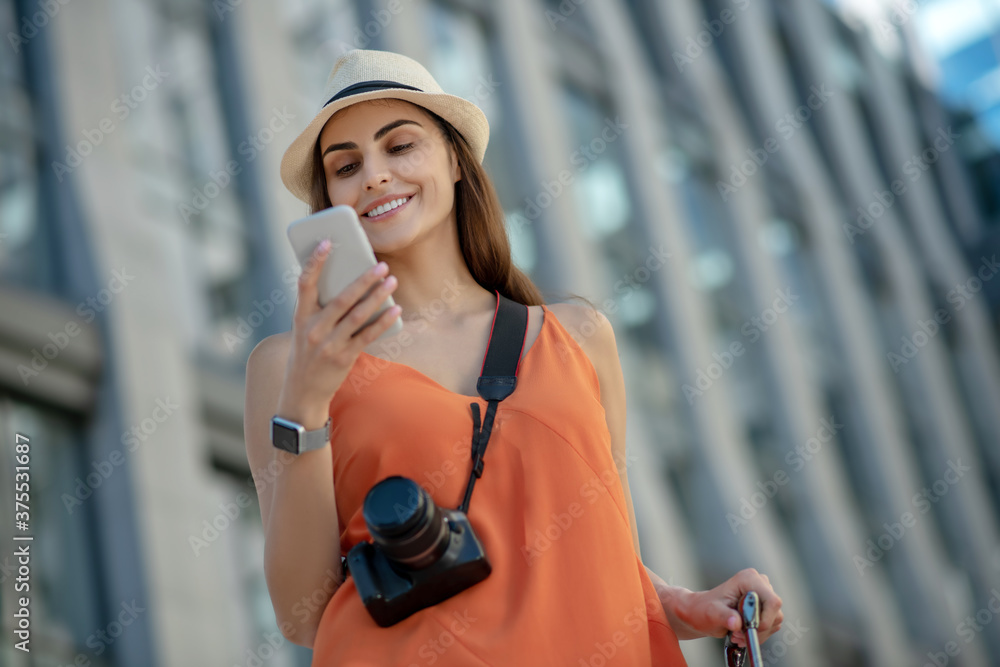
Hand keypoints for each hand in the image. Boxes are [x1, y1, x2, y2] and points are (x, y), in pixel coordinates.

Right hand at [276, 240, 400, 425]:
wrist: (302, 392)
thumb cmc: (306, 354)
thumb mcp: (303, 330)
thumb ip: (320, 310)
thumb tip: (349, 283)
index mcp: (300, 318)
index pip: (304, 283)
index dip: (315, 261)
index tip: (327, 242)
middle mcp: (313, 330)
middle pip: (341, 298)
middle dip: (363, 280)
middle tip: (381, 264)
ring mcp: (328, 345)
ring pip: (357, 315)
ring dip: (377, 297)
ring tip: (392, 281)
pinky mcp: (344, 358)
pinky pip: (367, 336)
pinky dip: (383, 321)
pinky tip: (395, 309)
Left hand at [665, 568, 782, 646]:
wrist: (701, 612)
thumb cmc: (704, 609)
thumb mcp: (711, 613)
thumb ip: (724, 616)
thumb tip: (736, 623)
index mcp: (748, 579)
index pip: (772, 601)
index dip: (765, 618)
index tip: (750, 629)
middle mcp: (759, 584)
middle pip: (774, 613)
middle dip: (758, 628)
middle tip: (738, 634)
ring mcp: (763, 595)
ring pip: (774, 621)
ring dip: (757, 633)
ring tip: (737, 634)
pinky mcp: (765, 607)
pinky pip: (771, 626)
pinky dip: (758, 634)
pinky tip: (741, 634)